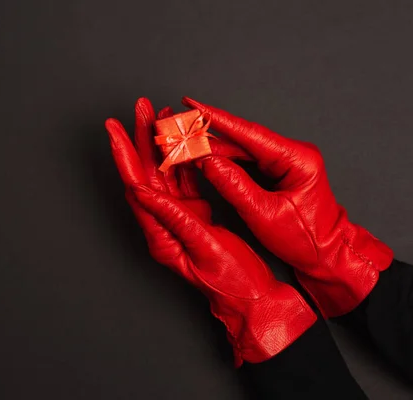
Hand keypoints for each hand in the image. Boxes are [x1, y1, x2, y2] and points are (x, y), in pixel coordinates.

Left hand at [105, 98, 315, 364]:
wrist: (253, 297)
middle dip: (140, 138)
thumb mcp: (202, 248)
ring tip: (159, 114)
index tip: (114, 128)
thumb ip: (173, 218)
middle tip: (139, 107)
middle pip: (146, 173)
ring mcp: (179, 217)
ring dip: (161, 143)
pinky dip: (184, 157)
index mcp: (160, 234)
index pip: (135, 187)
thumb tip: (142, 191)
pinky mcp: (195, 214)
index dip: (123, 155)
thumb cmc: (231, 281)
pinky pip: (185, 180)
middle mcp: (164, 223)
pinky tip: (184, 138)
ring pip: (165, 173)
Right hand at [183, 96, 392, 317]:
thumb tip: (207, 162)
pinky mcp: (279, 170)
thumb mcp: (264, 215)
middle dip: (209, 134)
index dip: (217, 119)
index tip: (192, 105)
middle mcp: (293, 153)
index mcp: (297, 159)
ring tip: (184, 143)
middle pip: (243, 138)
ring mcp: (286, 161)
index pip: (250, 134)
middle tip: (179, 128)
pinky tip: (203, 158)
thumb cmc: (305, 239)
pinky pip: (247, 161)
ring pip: (243, 149)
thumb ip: (235, 187)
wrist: (328, 255)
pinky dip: (225, 160)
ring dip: (214, 148)